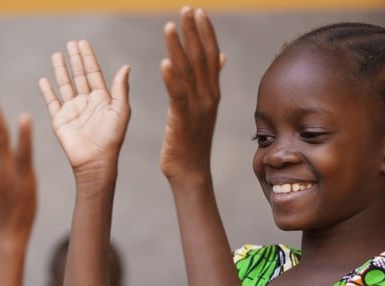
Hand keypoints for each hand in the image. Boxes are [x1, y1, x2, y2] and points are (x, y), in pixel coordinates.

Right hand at [38, 40, 129, 176]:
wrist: (94, 160)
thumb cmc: (111, 138)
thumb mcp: (120, 110)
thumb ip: (120, 88)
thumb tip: (126, 67)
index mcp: (102, 99)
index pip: (93, 73)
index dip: (88, 57)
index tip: (83, 43)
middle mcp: (86, 102)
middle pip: (79, 76)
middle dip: (75, 59)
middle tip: (71, 43)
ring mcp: (72, 110)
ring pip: (65, 85)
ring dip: (61, 70)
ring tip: (57, 55)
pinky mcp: (60, 120)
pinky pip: (52, 102)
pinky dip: (47, 91)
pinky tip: (43, 80)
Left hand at [159, 7, 225, 179]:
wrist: (191, 171)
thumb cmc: (193, 140)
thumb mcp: (204, 108)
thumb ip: (211, 81)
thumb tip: (221, 57)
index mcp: (212, 91)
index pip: (210, 55)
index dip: (205, 32)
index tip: (198, 11)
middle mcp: (208, 96)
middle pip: (202, 57)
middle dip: (194, 31)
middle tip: (187, 8)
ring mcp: (197, 107)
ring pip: (188, 72)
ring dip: (179, 48)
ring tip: (169, 26)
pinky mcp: (183, 120)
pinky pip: (178, 96)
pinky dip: (171, 79)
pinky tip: (164, 63)